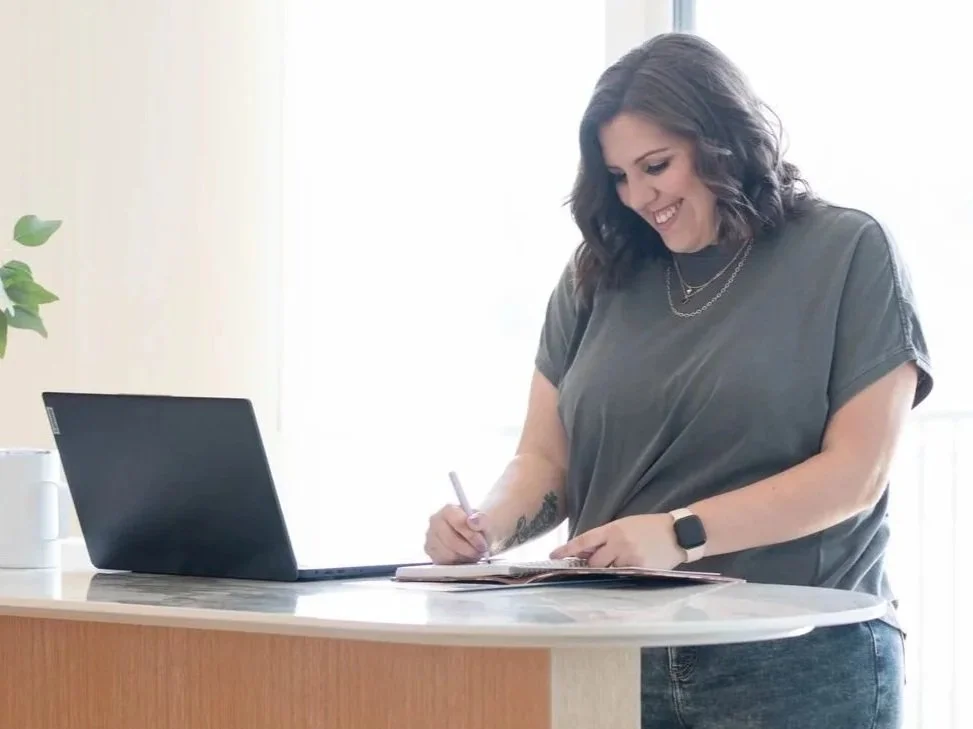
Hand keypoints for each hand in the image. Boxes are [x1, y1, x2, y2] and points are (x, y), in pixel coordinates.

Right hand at [424, 505, 490, 563]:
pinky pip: (443, 562)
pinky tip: (462, 556)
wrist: (471, 535)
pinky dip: (456, 562)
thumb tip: (473, 521)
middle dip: (468, 549)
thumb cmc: (476, 527)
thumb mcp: (485, 522)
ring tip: (472, 553)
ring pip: (448, 554)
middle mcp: (435, 521)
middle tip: (479, 551)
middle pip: (451, 540)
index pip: (458, 523)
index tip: (482, 543)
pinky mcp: (430, 552)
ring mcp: (430, 537)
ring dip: (463, 557)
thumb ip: (481, 520)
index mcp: (448, 510)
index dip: (472, 536)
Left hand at [549, 514, 683, 568]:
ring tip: (619, 566)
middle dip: (593, 565)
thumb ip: (606, 537)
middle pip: (594, 561)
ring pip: (608, 571)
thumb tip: (585, 551)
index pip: (584, 540)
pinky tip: (627, 572)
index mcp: (613, 529)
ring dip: (609, 571)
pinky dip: (622, 577)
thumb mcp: (625, 525)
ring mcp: (629, 558)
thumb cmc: (649, 527)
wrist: (677, 533)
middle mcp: (618, 543)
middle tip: (596, 565)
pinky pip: (623, 577)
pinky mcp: (640, 569)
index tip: (553, 556)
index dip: (567, 549)